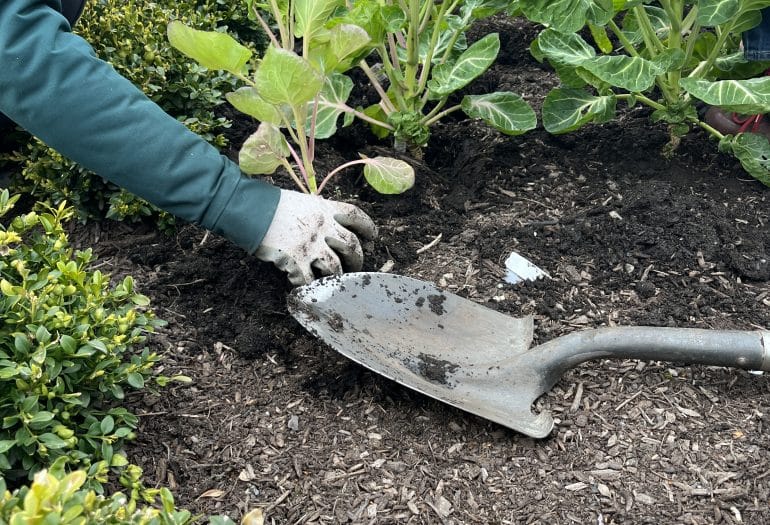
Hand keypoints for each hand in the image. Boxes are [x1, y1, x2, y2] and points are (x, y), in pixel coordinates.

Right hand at [255, 190, 376, 284]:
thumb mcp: (304, 202)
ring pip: (335, 267)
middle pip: (351, 246)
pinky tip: (307, 290)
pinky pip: (309, 281)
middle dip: (357, 259)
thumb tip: (333, 223)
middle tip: (355, 266)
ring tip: (335, 282)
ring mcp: (310, 245)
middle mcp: (323, 227)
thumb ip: (320, 213)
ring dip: (337, 277)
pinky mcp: (295, 260)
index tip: (373, 238)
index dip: (368, 228)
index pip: (356, 217)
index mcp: (326, 210)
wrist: (251, 209)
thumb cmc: (274, 205)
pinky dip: (310, 288)